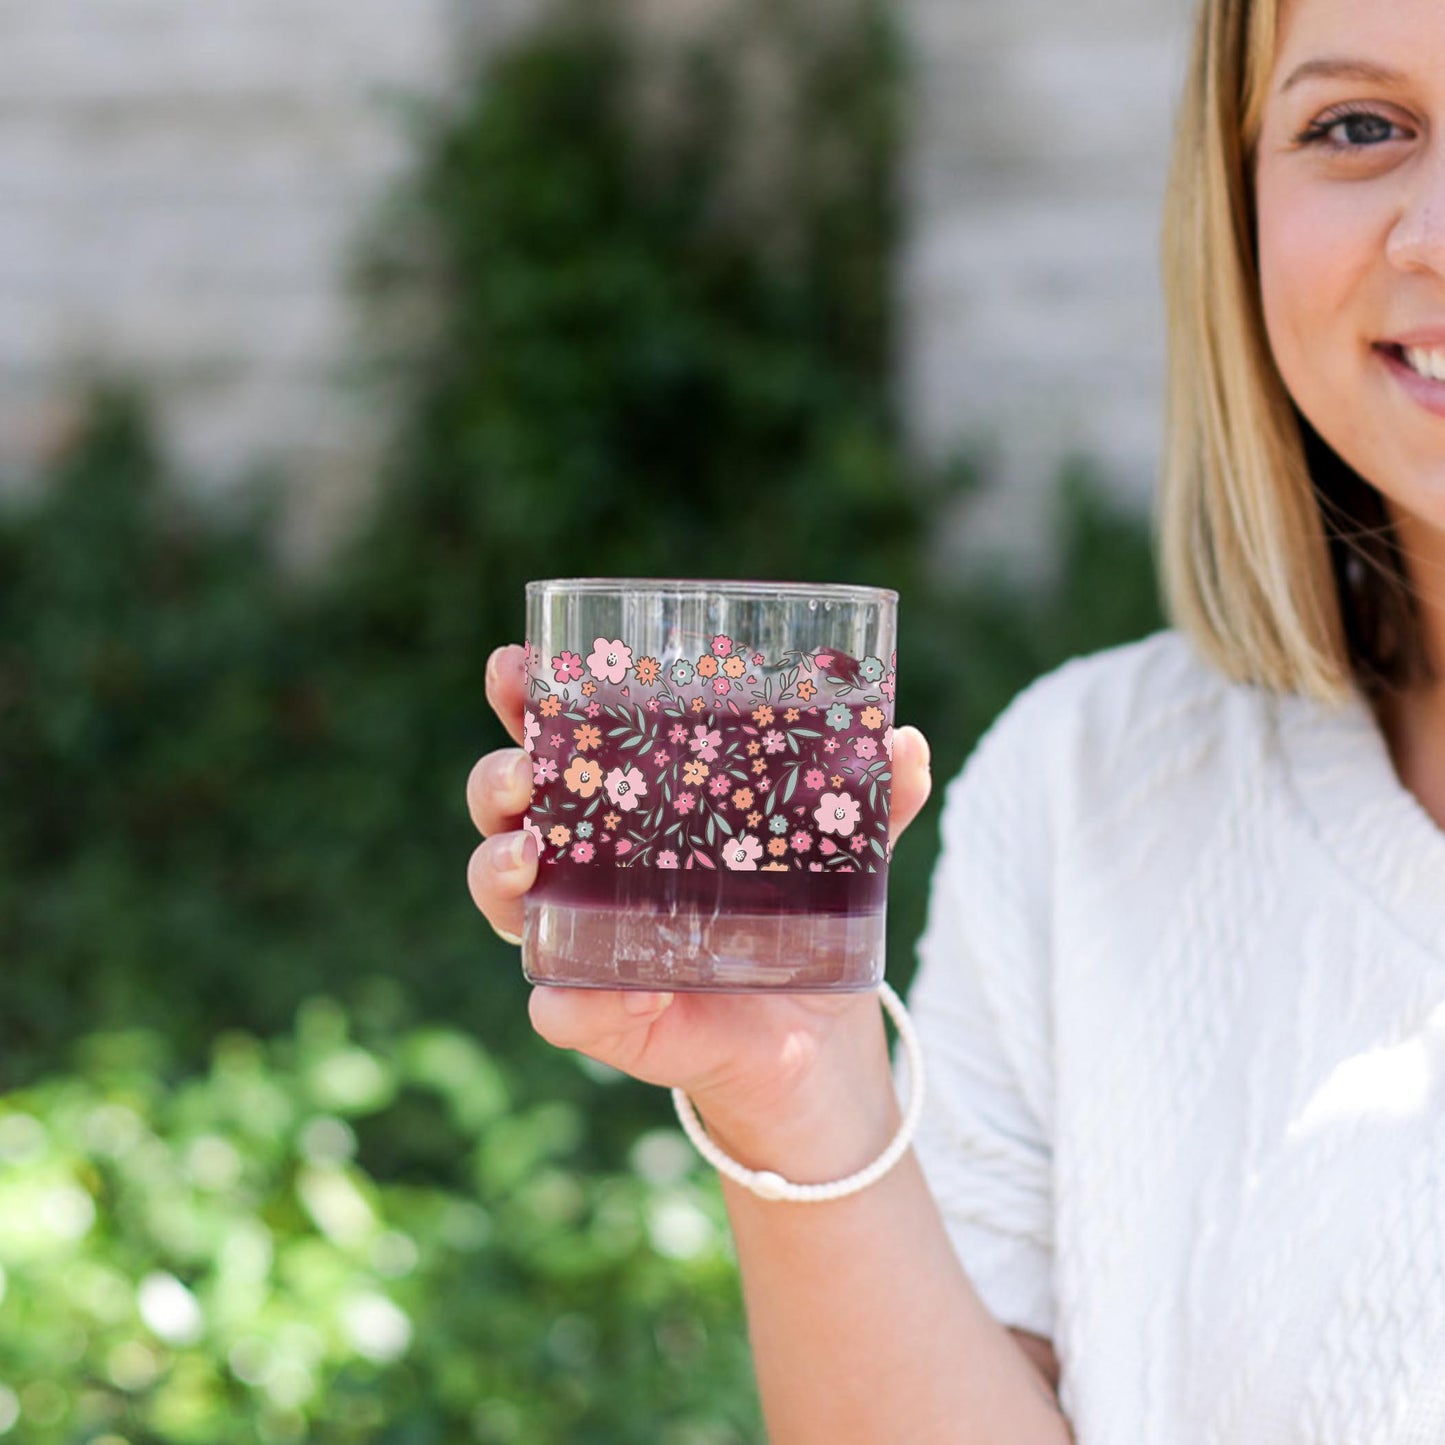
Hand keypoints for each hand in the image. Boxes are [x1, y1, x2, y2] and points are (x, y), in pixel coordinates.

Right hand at [467, 643, 932, 1166]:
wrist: (814, 1037)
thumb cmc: (802, 917)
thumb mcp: (841, 851)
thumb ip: (874, 801)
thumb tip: (906, 743)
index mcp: (628, 802)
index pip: (557, 736)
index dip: (522, 696)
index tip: (515, 663)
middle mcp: (585, 862)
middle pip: (505, 805)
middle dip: (496, 777)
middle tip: (523, 772)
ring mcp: (583, 937)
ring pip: (501, 897)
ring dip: (496, 872)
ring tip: (530, 858)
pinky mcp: (600, 1015)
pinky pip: (558, 1008)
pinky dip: (568, 1001)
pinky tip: (605, 993)